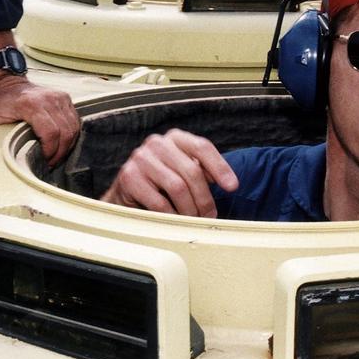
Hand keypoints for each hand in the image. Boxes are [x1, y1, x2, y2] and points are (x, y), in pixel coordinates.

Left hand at [0, 74, 79, 164]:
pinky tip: (63, 143)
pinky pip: (75, 121)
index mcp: (31, 104)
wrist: (7, 84)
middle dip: (60, 152)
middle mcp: (49, 99)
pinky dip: (72, 135)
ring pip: (73, 128)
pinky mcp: (65, 98)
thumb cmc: (0, 103)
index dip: (51, 151)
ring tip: (57, 155)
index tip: (45, 161)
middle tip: (51, 163)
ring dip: (68, 145)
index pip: (50, 132)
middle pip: (65, 132)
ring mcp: (59, 97)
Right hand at [101, 129, 238, 217]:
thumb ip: (202, 171)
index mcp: (175, 138)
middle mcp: (157, 143)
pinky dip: (171, 215)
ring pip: (177, 187)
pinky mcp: (129, 177)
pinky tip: (175, 221)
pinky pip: (159, 202)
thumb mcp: (182, 171)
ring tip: (194, 220)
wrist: (126, 192)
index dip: (220, 167)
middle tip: (210, 216)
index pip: (202, 147)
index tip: (233, 187)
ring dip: (190, 209)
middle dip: (205, 198)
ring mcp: (141, 158)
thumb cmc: (160, 182)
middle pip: (191, 171)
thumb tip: (227, 183)